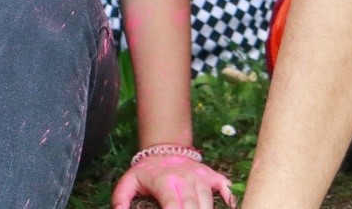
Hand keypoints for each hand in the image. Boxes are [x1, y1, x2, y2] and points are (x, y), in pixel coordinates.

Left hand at [112, 152, 235, 208]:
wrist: (164, 148)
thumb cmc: (145, 171)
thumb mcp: (127, 183)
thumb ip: (120, 200)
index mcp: (165, 181)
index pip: (173, 204)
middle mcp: (185, 178)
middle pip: (192, 205)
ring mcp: (200, 176)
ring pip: (207, 200)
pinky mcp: (210, 174)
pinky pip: (224, 185)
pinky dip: (229, 197)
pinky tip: (231, 207)